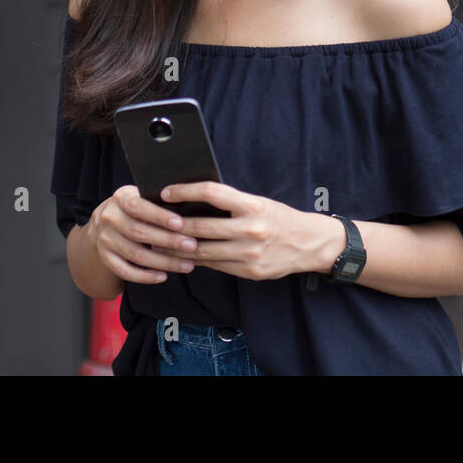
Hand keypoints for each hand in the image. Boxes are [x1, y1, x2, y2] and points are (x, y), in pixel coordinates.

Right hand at [87, 185, 198, 283]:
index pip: (138, 206)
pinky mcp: (105, 258)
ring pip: (135, 254)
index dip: (159, 216)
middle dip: (168, 240)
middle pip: (138, 232)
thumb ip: (159, 201)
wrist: (107, 222)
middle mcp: (109, 218)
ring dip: (163, 261)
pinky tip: (163, 276)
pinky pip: (125, 271)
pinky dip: (145, 276)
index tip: (181, 224)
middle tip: (192, 245)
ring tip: (186, 265)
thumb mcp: (143, 197)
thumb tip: (191, 208)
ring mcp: (105, 239)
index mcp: (120, 198)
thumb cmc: (136, 208)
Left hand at [159, 181, 316, 281]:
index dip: (186, 191)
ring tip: (159, 244)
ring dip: (177, 248)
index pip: (212, 193)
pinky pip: (215, 265)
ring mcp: (249, 254)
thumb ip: (230, 204)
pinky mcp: (248, 271)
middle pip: (201, 226)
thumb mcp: (259, 203)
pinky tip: (183, 257)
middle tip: (153, 221)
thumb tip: (193, 202)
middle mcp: (251, 229)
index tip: (166, 191)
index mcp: (253, 206)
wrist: (309, 243)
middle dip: (172, 225)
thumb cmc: (279, 218)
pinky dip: (196, 260)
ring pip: (202, 251)